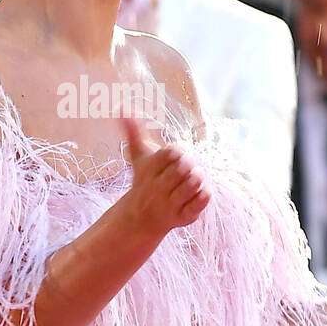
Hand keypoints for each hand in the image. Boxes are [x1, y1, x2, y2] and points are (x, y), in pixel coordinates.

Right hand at [117, 115, 210, 236]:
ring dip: (198, 177)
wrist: (140, 218)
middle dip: (189, 163)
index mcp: (149, 171)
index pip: (171, 153)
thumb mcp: (138, 156)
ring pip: (193, 184)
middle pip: (183, 167)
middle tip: (188, 166)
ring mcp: (170, 204)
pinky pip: (201, 202)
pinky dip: (204, 194)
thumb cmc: (144, 180)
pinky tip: (199, 191)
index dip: (177, 151)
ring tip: (194, 177)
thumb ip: (133, 131)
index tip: (175, 155)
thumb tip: (122, 107)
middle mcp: (158, 188)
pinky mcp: (184, 217)